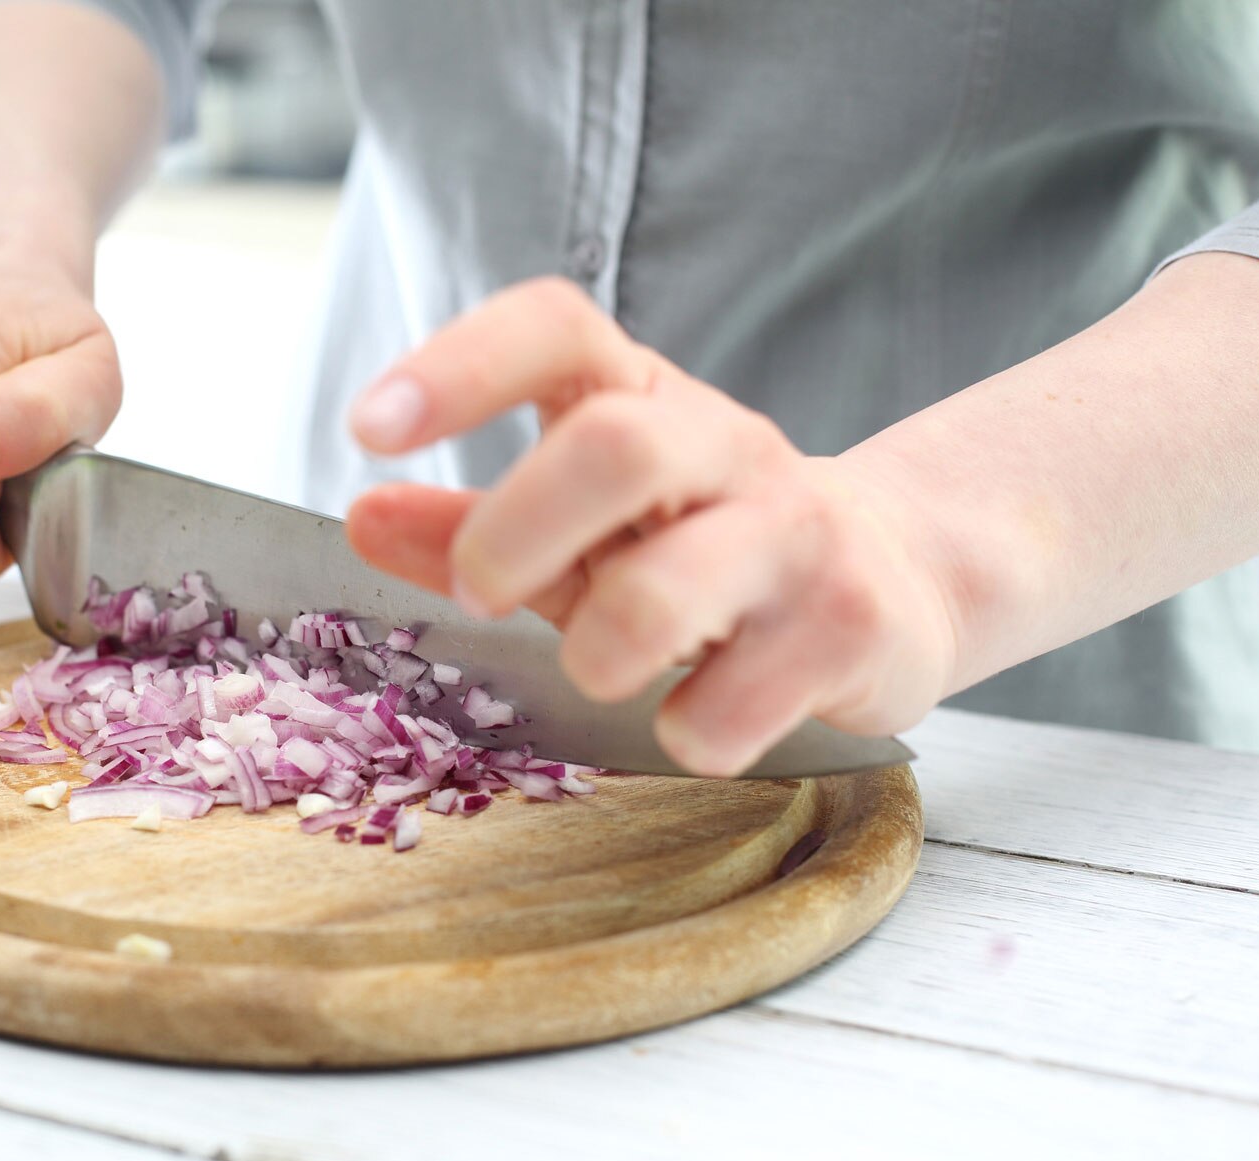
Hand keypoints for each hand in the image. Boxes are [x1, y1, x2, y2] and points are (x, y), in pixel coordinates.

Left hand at [344, 277, 960, 775]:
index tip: (367, 430)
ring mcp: (800, 537)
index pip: (557, 328)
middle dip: (515, 531)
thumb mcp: (584, 525)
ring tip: (604, 666)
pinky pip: (724, 710)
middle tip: (476, 591)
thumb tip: (362, 518)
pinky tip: (703, 710)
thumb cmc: (702, 549)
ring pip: (667, 593)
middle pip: (617, 446)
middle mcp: (730, 446)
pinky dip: (683, 733)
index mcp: (648, 396)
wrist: (897, 589)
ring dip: (597, 653)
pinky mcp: (850, 632)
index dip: (460, 365)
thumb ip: (473, 524)